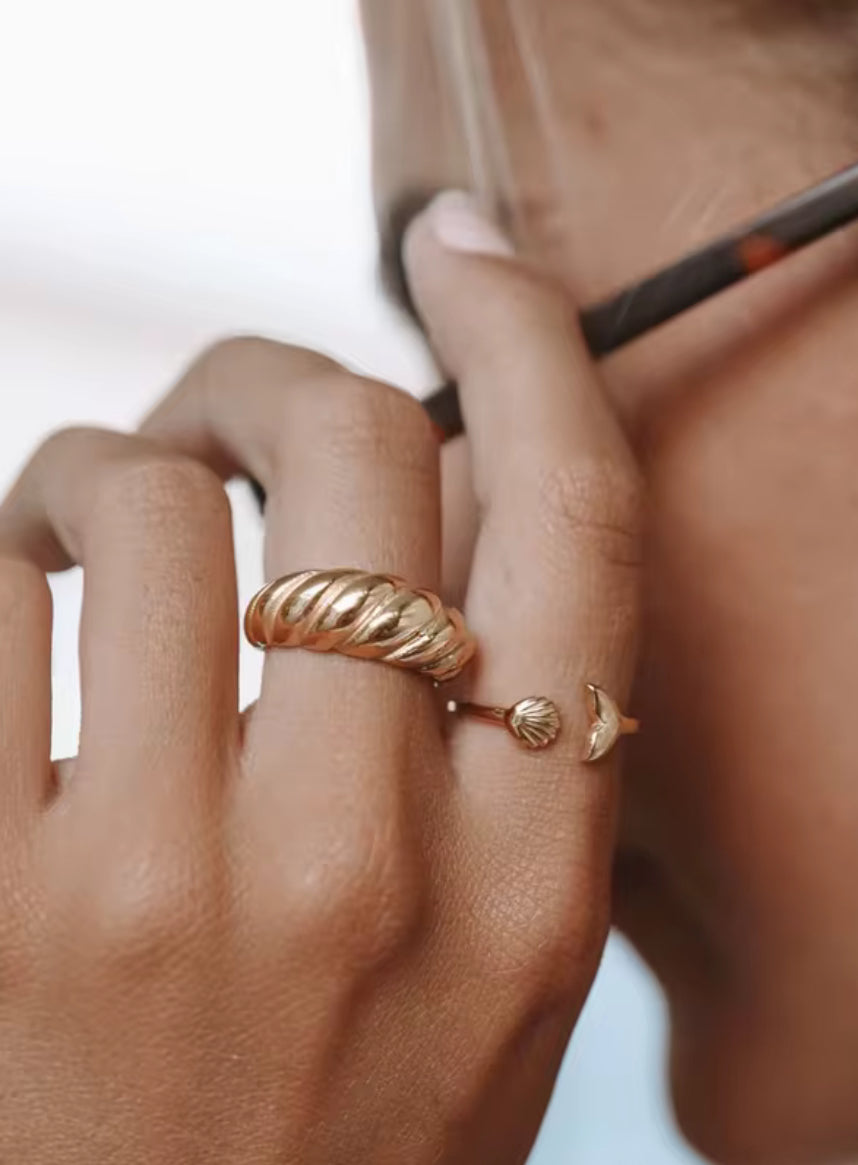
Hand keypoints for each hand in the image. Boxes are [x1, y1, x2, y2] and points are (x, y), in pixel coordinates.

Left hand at [0, 195, 639, 1163]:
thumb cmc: (334, 1138)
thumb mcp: (485, 962)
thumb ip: (486, 743)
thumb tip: (414, 506)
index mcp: (531, 886)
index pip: (571, 522)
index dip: (527, 343)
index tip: (461, 252)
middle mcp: (366, 875)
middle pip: (351, 454)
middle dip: (271, 368)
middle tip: (218, 406)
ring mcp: (154, 899)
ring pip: (135, 498)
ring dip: (99, 461)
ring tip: (81, 525)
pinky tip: (10, 602)